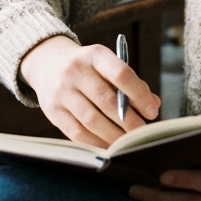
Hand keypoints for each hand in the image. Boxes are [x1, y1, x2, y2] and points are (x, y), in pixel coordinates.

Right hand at [19, 35, 159, 147]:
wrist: (47, 62)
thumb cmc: (88, 67)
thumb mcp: (107, 64)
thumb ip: (130, 83)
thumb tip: (153, 104)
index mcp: (95, 55)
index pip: (121, 74)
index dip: (139, 95)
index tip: (152, 111)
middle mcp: (75, 71)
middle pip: (107, 101)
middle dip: (129, 121)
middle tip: (142, 132)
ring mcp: (61, 91)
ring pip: (92, 120)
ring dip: (114, 135)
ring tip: (127, 142)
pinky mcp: (52, 110)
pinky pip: (76, 132)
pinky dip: (96, 142)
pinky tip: (108, 145)